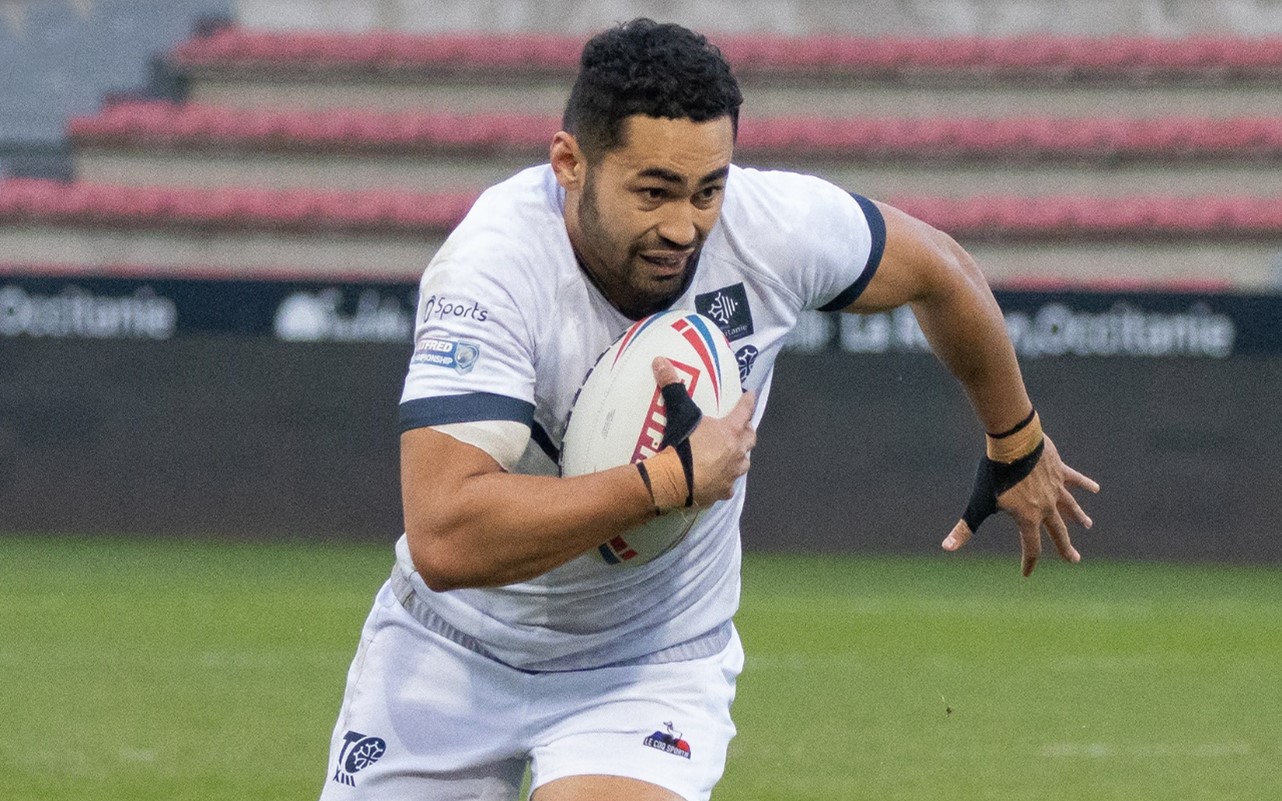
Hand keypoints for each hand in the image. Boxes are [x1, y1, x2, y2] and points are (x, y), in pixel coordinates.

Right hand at [651, 357, 756, 505]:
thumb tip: (660, 361)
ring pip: (744, 463)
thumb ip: (672, 388)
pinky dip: (725, 480)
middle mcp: (737, 452)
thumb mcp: (678, 413)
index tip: (751, 395)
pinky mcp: (722, 492)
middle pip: (750, 439)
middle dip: (747, 432)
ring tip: (732, 454)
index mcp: (730, 432)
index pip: (744, 411)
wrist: (673, 482)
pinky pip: (728, 485)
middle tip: (741, 427)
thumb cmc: (682, 446)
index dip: (748, 401)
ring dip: (740, 456)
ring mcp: (731, 474)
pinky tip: (718, 479)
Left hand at [942, 435, 1098, 575]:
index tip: (1026, 574)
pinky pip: (1075, 480)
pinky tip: (1095, 488)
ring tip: (1087, 524)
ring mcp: (1055, 489)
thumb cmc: (995, 474)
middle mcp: (1045, 507)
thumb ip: (965, 528)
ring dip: (1077, 517)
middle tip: (1074, 560)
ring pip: (1069, 507)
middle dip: (1065, 548)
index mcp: (1027, 518)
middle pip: (1058, 532)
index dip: (1028, 562)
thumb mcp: (978, 503)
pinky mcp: (1059, 471)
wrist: (1013, 444)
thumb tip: (946, 547)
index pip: (1031, 547)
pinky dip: (1084, 484)